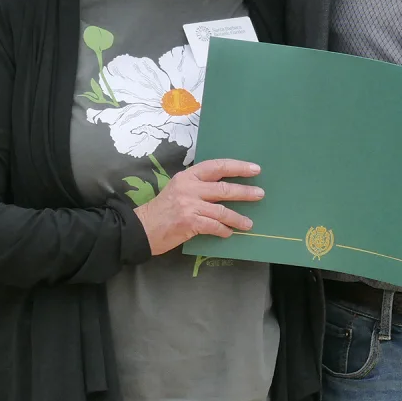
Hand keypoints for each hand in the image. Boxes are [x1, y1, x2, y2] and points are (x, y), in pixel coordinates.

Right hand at [133, 159, 263, 254]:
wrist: (142, 229)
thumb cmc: (162, 210)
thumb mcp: (178, 189)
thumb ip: (197, 186)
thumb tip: (224, 190)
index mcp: (187, 176)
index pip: (216, 166)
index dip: (237, 167)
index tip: (254, 169)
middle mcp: (189, 188)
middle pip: (223, 188)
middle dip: (245, 191)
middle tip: (260, 193)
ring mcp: (189, 205)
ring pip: (222, 210)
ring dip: (238, 218)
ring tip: (249, 224)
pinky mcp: (189, 222)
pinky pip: (214, 226)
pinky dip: (224, 231)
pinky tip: (229, 233)